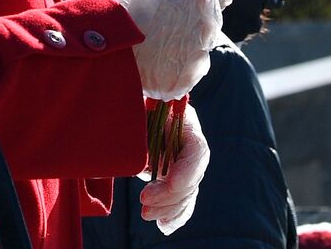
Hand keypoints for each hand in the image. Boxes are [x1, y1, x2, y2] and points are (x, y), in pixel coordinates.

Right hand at [107, 0, 231, 99]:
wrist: (103, 45)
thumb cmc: (124, 5)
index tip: (197, 0)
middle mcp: (206, 27)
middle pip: (210, 24)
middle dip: (194, 23)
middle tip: (165, 25)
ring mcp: (198, 57)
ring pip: (200, 51)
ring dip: (186, 49)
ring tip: (156, 47)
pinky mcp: (184, 82)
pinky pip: (187, 75)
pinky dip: (175, 71)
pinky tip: (155, 64)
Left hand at [140, 105, 210, 234]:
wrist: (134, 111)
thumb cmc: (135, 105)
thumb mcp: (138, 108)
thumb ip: (140, 120)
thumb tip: (139, 140)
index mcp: (185, 123)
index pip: (197, 151)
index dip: (188, 170)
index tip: (170, 182)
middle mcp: (188, 146)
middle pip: (192, 177)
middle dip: (171, 194)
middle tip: (145, 200)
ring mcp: (184, 164)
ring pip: (187, 193)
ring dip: (169, 207)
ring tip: (146, 213)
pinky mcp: (175, 180)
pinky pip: (181, 201)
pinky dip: (175, 215)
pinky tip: (164, 226)